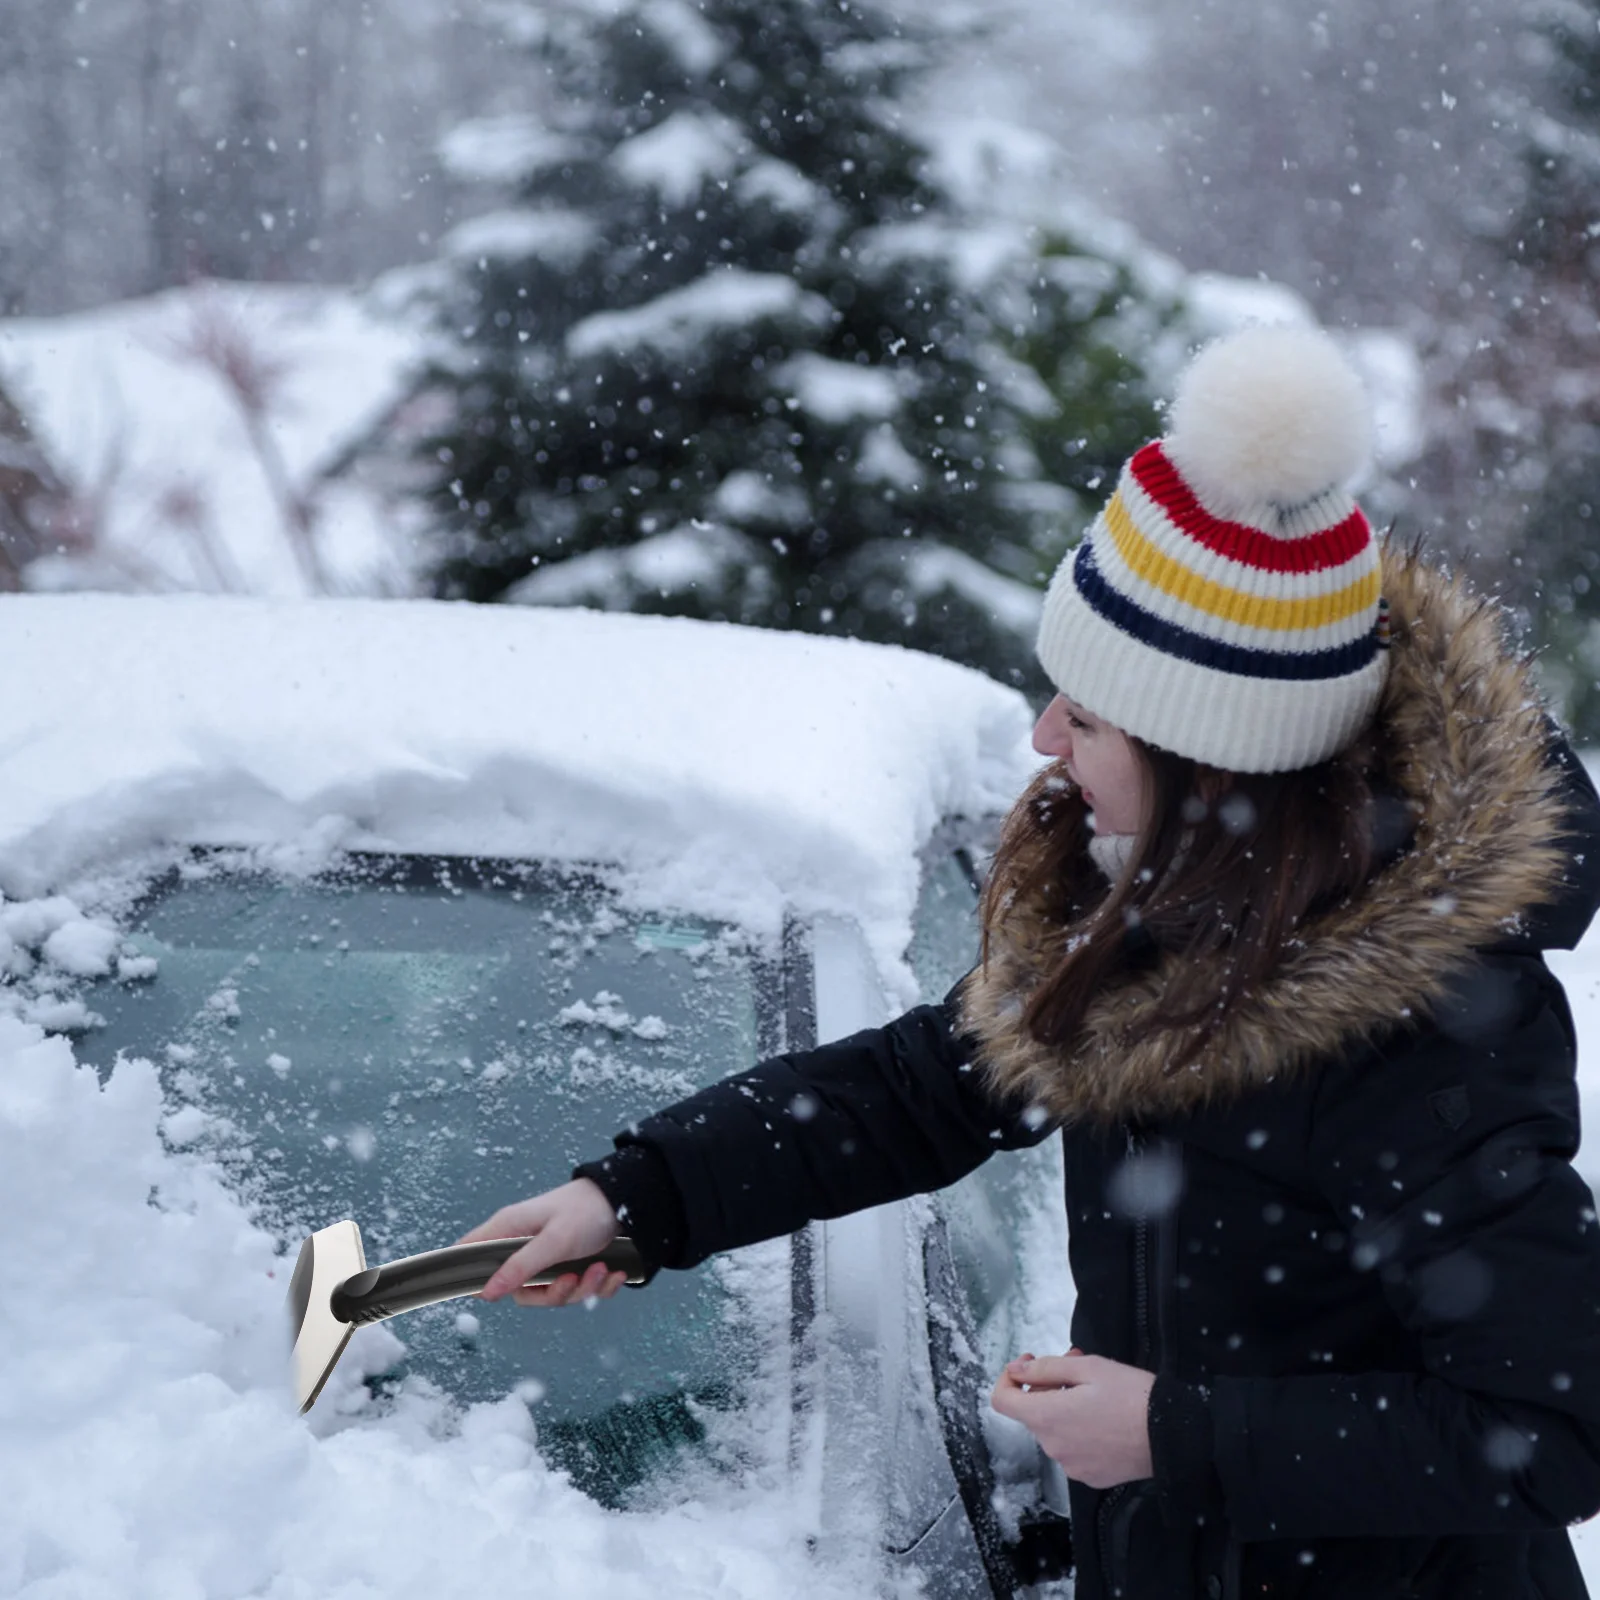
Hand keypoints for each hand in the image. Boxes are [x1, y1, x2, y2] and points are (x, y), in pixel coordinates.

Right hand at [457, 1178, 626, 1306]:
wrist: (626, 1202)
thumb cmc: (585, 1210)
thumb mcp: (554, 1240)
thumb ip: (520, 1267)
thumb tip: (486, 1293)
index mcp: (509, 1229)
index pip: (470, 1252)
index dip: (470, 1276)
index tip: (488, 1295)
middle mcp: (524, 1246)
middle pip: (520, 1290)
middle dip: (552, 1293)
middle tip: (571, 1278)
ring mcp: (547, 1259)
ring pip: (551, 1294)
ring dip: (581, 1289)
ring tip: (600, 1268)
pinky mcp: (570, 1266)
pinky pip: (576, 1291)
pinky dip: (597, 1287)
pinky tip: (612, 1272)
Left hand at [990, 1350, 1155, 1489]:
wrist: (1173, 1436)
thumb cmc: (1131, 1395)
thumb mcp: (1088, 1367)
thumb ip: (1045, 1369)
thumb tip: (1015, 1370)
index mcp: (1047, 1417)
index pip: (1002, 1401)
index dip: (1009, 1377)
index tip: (1030, 1363)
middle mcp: (1053, 1447)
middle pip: (1033, 1412)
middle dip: (1047, 1384)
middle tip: (1076, 1363)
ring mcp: (1072, 1466)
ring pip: (1054, 1429)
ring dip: (1064, 1406)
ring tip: (1097, 1389)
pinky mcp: (1091, 1476)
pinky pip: (1073, 1448)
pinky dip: (1080, 1430)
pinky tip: (1106, 1417)